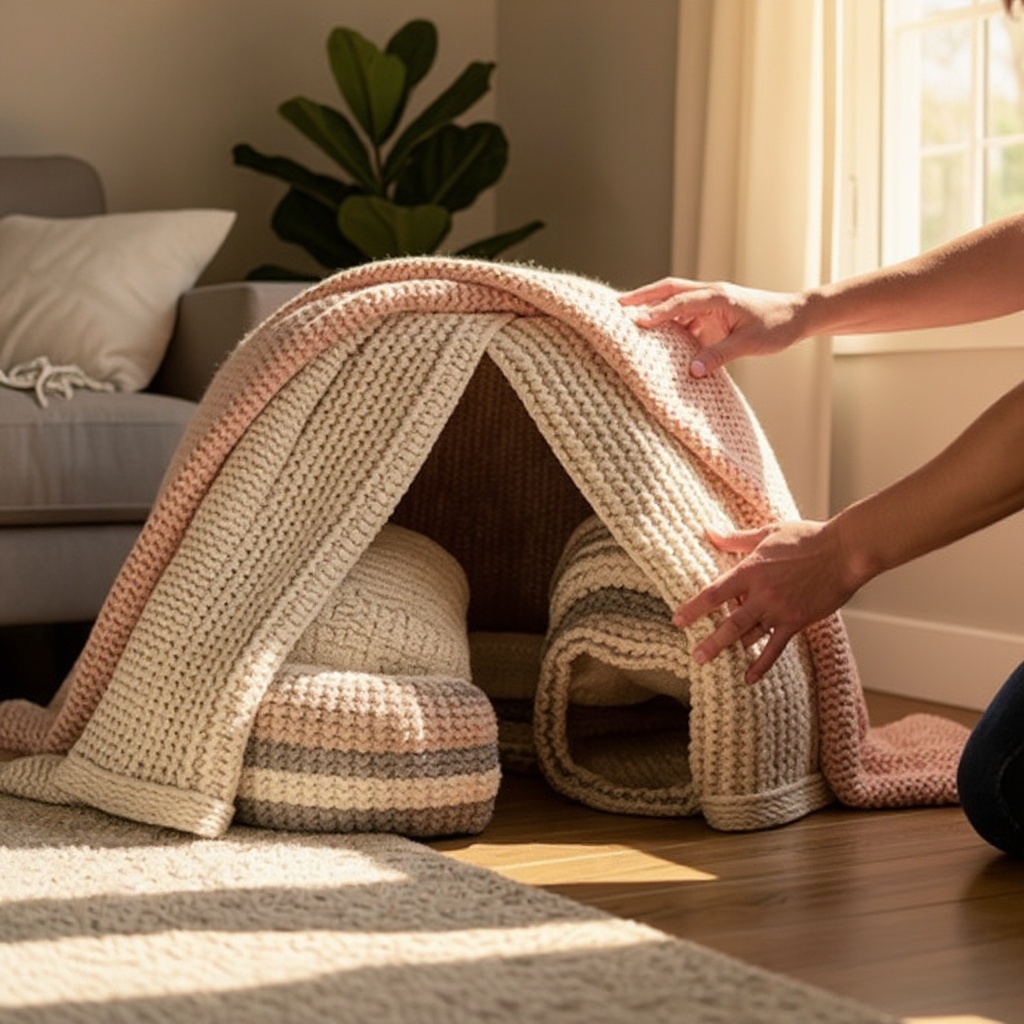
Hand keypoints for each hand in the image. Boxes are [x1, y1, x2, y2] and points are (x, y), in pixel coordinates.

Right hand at [618, 277, 804, 376]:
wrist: (796, 316)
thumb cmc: (775, 326)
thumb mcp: (748, 343)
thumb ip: (719, 356)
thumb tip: (691, 372)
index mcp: (717, 297)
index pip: (680, 303)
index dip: (657, 313)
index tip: (637, 323)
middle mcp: (710, 295)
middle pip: (669, 290)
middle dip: (643, 297)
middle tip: (617, 305)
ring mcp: (709, 304)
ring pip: (674, 302)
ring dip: (652, 309)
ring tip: (628, 320)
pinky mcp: (711, 314)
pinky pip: (684, 317)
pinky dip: (667, 324)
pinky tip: (655, 337)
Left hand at [673, 520, 860, 683]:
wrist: (844, 551)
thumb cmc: (807, 538)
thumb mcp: (767, 532)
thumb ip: (736, 539)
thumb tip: (709, 532)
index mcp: (750, 570)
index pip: (714, 594)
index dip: (694, 609)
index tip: (677, 620)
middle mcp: (761, 594)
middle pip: (729, 623)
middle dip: (710, 642)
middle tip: (694, 656)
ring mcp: (779, 611)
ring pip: (748, 636)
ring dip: (731, 650)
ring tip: (711, 663)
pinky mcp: (796, 622)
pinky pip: (774, 648)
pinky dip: (761, 665)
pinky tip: (748, 678)